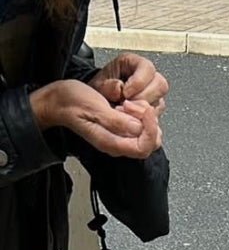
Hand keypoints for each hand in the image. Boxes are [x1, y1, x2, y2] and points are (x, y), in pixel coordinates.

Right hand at [30, 79, 161, 156]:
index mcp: (110, 143)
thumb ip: (115, 121)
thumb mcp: (92, 107)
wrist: (57, 101)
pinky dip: (139, 115)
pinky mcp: (120, 130)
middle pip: (149, 144)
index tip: (145, 110)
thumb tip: (138, 128)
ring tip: (128, 103)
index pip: (143, 147)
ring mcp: (119, 138)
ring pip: (147, 135)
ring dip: (144, 118)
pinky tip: (128, 105)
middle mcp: (117, 144)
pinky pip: (140, 127)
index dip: (149, 129)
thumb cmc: (70, 103)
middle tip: (133, 104)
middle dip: (148, 122)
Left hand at [90, 51, 167, 116]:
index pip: (147, 68)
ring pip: (160, 102)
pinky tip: (132, 118)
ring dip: (145, 110)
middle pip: (160, 85)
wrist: (100, 101)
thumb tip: (119, 88)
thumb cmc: (101, 90)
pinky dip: (144, 119)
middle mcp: (147, 77)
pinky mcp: (153, 108)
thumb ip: (107, 86)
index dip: (138, 82)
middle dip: (144, 98)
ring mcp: (152, 94)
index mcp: (133, 63)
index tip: (126, 93)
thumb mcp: (99, 85)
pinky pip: (156, 115)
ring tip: (128, 112)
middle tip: (128, 105)